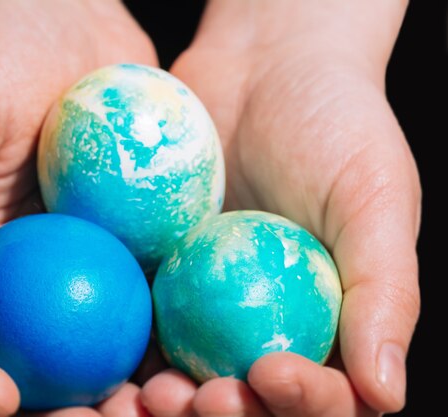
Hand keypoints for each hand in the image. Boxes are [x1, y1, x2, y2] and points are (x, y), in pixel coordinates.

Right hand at [0, 0, 156, 414]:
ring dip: (125, 399)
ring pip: (92, 364)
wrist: (70, 26)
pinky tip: (203, 355)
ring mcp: (77, 281)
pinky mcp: (134, 262)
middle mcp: (11, 287)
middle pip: (18, 377)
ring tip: (161, 402)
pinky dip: (175, 345)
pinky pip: (153, 314)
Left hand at [141, 1, 420, 415]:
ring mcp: (204, 304)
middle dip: (223, 415)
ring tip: (145, 395)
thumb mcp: (377, 198)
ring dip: (163, 401)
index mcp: (326, 321)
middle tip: (195, 399)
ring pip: (184, 373)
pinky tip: (104, 355)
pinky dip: (120, 346)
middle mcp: (263, 323)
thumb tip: (383, 393)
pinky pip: (136, 319)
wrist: (262, 68)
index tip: (271, 373)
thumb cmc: (336, 127)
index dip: (303, 404)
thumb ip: (385, 292)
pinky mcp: (156, 275)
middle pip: (245, 397)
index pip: (323, 393)